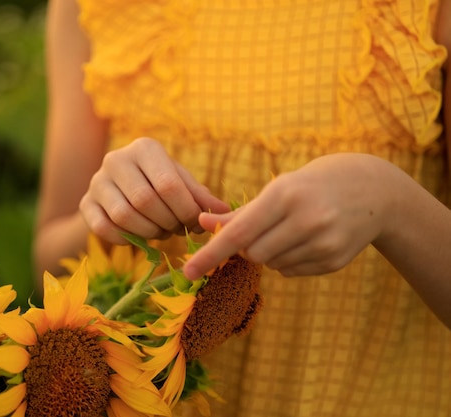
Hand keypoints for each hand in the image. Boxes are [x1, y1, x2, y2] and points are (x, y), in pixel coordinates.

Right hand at [80, 137, 229, 244]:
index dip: (185, 210)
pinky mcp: (85, 203)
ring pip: (124, 216)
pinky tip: (139, 237)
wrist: (118, 190)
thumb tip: (222, 211)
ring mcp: (97, 181)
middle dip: (168, 222)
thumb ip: (199, 196)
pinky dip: (126, 239)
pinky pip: (104, 228)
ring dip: (149, 232)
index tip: (195, 223)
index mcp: (144, 148)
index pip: (168, 184)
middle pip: (145, 201)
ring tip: (161, 232)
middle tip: (178, 229)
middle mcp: (116, 159)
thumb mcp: (180, 183)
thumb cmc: (157, 184)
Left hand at [183, 153, 396, 278]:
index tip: (187, 271)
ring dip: (269, 253)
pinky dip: (288, 260)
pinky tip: (306, 240)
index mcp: (285, 196)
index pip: (238, 234)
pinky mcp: (335, 261)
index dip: (210, 254)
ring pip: (271, 265)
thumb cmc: (310, 186)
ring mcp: (323, 243)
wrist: (371, 190)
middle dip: (248, 247)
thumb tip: (203, 222)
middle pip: (252, 254)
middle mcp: (306, 220)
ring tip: (290, 230)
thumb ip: (239, 213)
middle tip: (264, 229)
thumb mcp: (276, 188)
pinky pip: (290, 271)